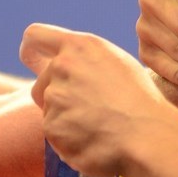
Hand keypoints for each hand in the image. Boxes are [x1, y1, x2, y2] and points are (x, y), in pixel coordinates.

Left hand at [20, 23, 177, 176]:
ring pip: (50, 111)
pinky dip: (70, 140)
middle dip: (56, 96)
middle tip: (86, 109)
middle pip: (41, 83)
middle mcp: (62, 67)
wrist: (147, 133)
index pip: (34, 36)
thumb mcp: (116, 62)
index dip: (31, 50)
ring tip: (98, 125)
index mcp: (79, 46)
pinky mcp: (52, 127)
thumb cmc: (139, 98)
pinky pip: (55, 135)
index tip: (32, 60)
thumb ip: (85, 59)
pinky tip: (94, 139)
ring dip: (66, 120)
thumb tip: (67, 65)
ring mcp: (55, 98)